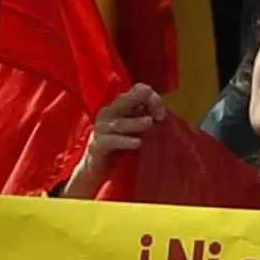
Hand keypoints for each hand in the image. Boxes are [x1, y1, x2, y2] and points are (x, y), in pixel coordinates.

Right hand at [57, 83, 164, 198]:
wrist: (98, 168)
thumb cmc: (120, 145)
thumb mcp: (135, 128)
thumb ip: (147, 116)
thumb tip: (162, 112)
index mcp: (119, 106)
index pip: (136, 92)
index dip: (151, 99)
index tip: (162, 115)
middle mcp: (109, 113)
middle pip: (123, 100)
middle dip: (139, 99)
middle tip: (155, 105)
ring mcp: (101, 129)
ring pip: (119, 123)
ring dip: (135, 122)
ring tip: (149, 122)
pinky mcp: (97, 145)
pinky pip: (111, 141)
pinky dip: (124, 141)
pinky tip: (137, 143)